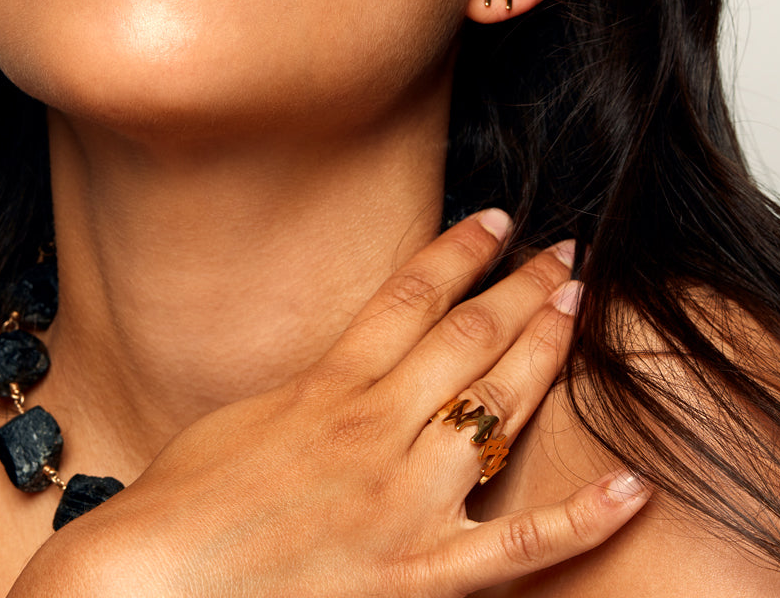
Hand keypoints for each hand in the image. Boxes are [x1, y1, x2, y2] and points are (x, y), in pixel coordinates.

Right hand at [9, 210, 648, 596]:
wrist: (146, 587)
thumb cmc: (182, 502)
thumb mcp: (243, 416)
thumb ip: (312, 389)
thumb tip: (352, 367)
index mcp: (328, 387)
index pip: (410, 295)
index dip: (459, 250)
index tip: (496, 219)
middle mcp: (375, 430)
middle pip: (467, 337)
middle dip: (521, 287)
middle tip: (563, 251)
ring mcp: (403, 503)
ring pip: (496, 410)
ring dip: (546, 352)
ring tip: (580, 306)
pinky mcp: (416, 578)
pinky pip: (515, 548)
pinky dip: (581, 520)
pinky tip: (632, 485)